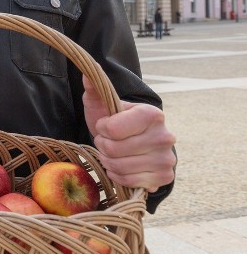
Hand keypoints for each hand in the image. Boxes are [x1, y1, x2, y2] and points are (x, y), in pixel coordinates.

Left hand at [82, 74, 176, 191]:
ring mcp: (166, 159)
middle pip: (113, 149)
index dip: (102, 128)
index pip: (112, 128)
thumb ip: (96, 88)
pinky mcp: (164, 177)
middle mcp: (164, 136)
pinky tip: (122, 165)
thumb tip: (87, 72)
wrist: (137, 143)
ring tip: (113, 153)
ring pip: (119, 166)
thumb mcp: (104, 104)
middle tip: (107, 141)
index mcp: (151, 114)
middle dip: (103, 145)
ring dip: (109, 161)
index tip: (105, 125)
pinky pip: (128, 181)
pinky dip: (118, 175)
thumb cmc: (117, 122)